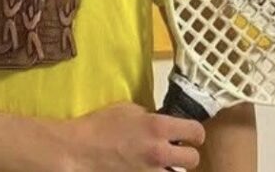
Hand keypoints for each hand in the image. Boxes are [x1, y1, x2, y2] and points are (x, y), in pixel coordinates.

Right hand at [58, 102, 204, 171]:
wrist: (78, 151)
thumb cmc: (99, 126)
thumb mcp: (127, 109)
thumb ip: (150, 116)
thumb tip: (163, 123)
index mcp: (158, 128)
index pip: (196, 132)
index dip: (193, 133)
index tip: (188, 135)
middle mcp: (160, 153)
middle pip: (193, 159)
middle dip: (185, 154)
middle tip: (175, 152)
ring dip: (172, 170)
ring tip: (160, 165)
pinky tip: (146, 170)